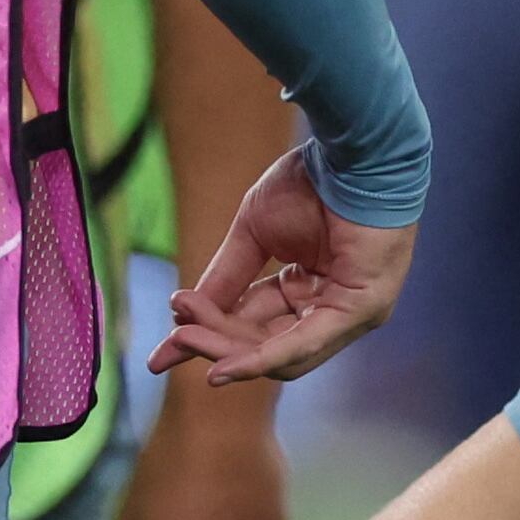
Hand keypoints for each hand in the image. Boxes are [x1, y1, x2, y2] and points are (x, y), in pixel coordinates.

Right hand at [155, 150, 411, 389]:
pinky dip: (260, 358)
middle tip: (173, 337)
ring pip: (279, 353)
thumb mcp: (254, 234)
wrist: (349, 150)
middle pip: (262, 344)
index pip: (251, 325)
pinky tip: (222, 368)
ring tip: (184, 336)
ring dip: (227, 348)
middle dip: (214, 342)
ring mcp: (350, 314)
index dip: (206, 338)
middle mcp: (330, 307)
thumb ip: (225, 278)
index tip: (159, 358)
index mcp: (309, 287)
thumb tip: (183, 315)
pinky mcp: (359, 311)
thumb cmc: (310, 181)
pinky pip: (303, 344)